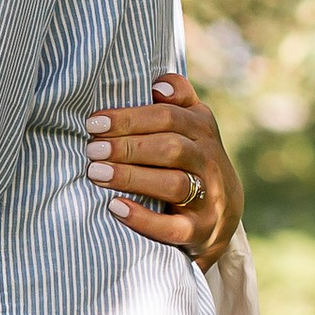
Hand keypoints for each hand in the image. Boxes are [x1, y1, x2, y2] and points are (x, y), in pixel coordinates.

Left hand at [87, 68, 243, 266]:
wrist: (222, 213)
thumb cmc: (191, 157)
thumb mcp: (192, 124)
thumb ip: (177, 99)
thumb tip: (157, 84)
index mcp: (202, 129)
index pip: (168, 116)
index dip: (131, 117)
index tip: (94, 122)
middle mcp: (208, 161)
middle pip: (171, 148)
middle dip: (127, 147)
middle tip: (92, 149)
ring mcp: (208, 197)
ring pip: (173, 184)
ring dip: (132, 178)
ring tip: (96, 173)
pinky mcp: (200, 231)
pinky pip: (174, 227)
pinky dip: (144, 219)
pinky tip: (115, 207)